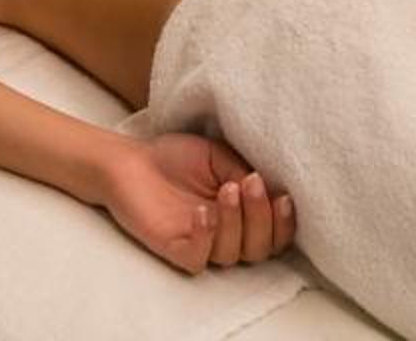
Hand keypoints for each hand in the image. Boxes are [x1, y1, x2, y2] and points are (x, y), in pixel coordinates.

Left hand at [99, 135, 295, 274]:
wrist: (130, 160)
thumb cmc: (176, 157)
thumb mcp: (219, 157)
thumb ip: (245, 172)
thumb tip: (274, 185)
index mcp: (242, 215)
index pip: (274, 234)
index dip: (284, 223)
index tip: (283, 196)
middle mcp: (225, 235)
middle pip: (259, 249)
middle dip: (262, 218)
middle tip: (250, 183)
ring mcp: (201, 244)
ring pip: (233, 254)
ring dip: (236, 221)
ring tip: (226, 189)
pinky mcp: (175, 249)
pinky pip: (199, 259)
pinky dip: (206, 237)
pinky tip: (201, 212)